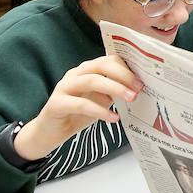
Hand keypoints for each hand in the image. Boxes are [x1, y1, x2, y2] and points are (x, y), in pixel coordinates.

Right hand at [12, 55, 144, 161]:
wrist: (50, 132)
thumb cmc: (78, 114)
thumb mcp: (100, 100)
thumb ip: (114, 92)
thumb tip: (137, 90)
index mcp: (86, 70)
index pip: (108, 60)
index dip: (126, 68)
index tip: (142, 80)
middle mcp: (75, 74)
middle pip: (100, 66)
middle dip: (122, 75)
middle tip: (138, 88)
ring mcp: (64, 87)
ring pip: (91, 80)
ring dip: (114, 88)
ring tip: (130, 99)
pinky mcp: (57, 103)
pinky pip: (81, 104)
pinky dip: (100, 110)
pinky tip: (113, 118)